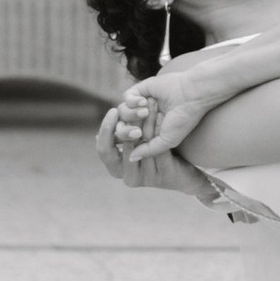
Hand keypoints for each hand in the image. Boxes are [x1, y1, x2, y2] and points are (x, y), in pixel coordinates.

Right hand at [96, 113, 223, 209]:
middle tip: (135, 103)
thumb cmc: (152, 155)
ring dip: (146, 120)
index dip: (106, 130)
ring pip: (144, 143)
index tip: (115, 111)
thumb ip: (119, 142)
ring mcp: (148, 179)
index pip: (104, 150)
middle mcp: (129, 177)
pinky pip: (160, 148)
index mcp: (117, 170)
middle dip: (131, 120)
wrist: (183, 171)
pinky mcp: (165, 174)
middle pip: (125, 144)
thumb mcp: (133, 147)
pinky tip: (160, 114)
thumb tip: (96, 136)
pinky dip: (159, 129)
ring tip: (149, 102)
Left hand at [105, 80, 208, 168]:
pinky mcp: (141, 90)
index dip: (128, 141)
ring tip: (145, 112)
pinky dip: (132, 101)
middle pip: (121, 127)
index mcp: (149, 131)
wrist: (190, 96)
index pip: (128, 139)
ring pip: (121, 113)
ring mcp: (141, 103)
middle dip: (125, 131)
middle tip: (137, 132)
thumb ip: (148, 151)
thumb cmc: (182, 120)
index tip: (139, 138)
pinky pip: (126, 97)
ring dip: (131, 114)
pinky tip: (145, 101)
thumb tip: (130, 159)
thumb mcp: (167, 141)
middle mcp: (143, 118)